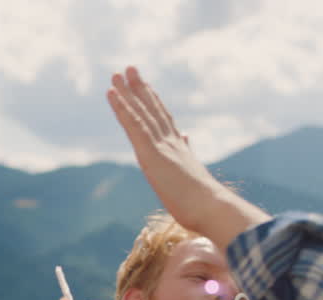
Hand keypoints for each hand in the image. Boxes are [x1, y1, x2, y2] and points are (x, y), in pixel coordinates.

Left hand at [106, 66, 269, 246]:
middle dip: (140, 89)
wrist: (211, 207)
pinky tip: (111, 93)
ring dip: (128, 92)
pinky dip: (121, 107)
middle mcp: (171, 142)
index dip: (155, 103)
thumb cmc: (205, 203)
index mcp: (180, 150)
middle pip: (152, 110)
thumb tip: (187, 141)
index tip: (147, 87)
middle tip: (130, 69)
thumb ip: (189, 156)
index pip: (165, 121)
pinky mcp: (151, 153)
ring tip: (117, 74)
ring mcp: (161, 146)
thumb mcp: (194, 178)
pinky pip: (133, 124)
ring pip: (141, 112)